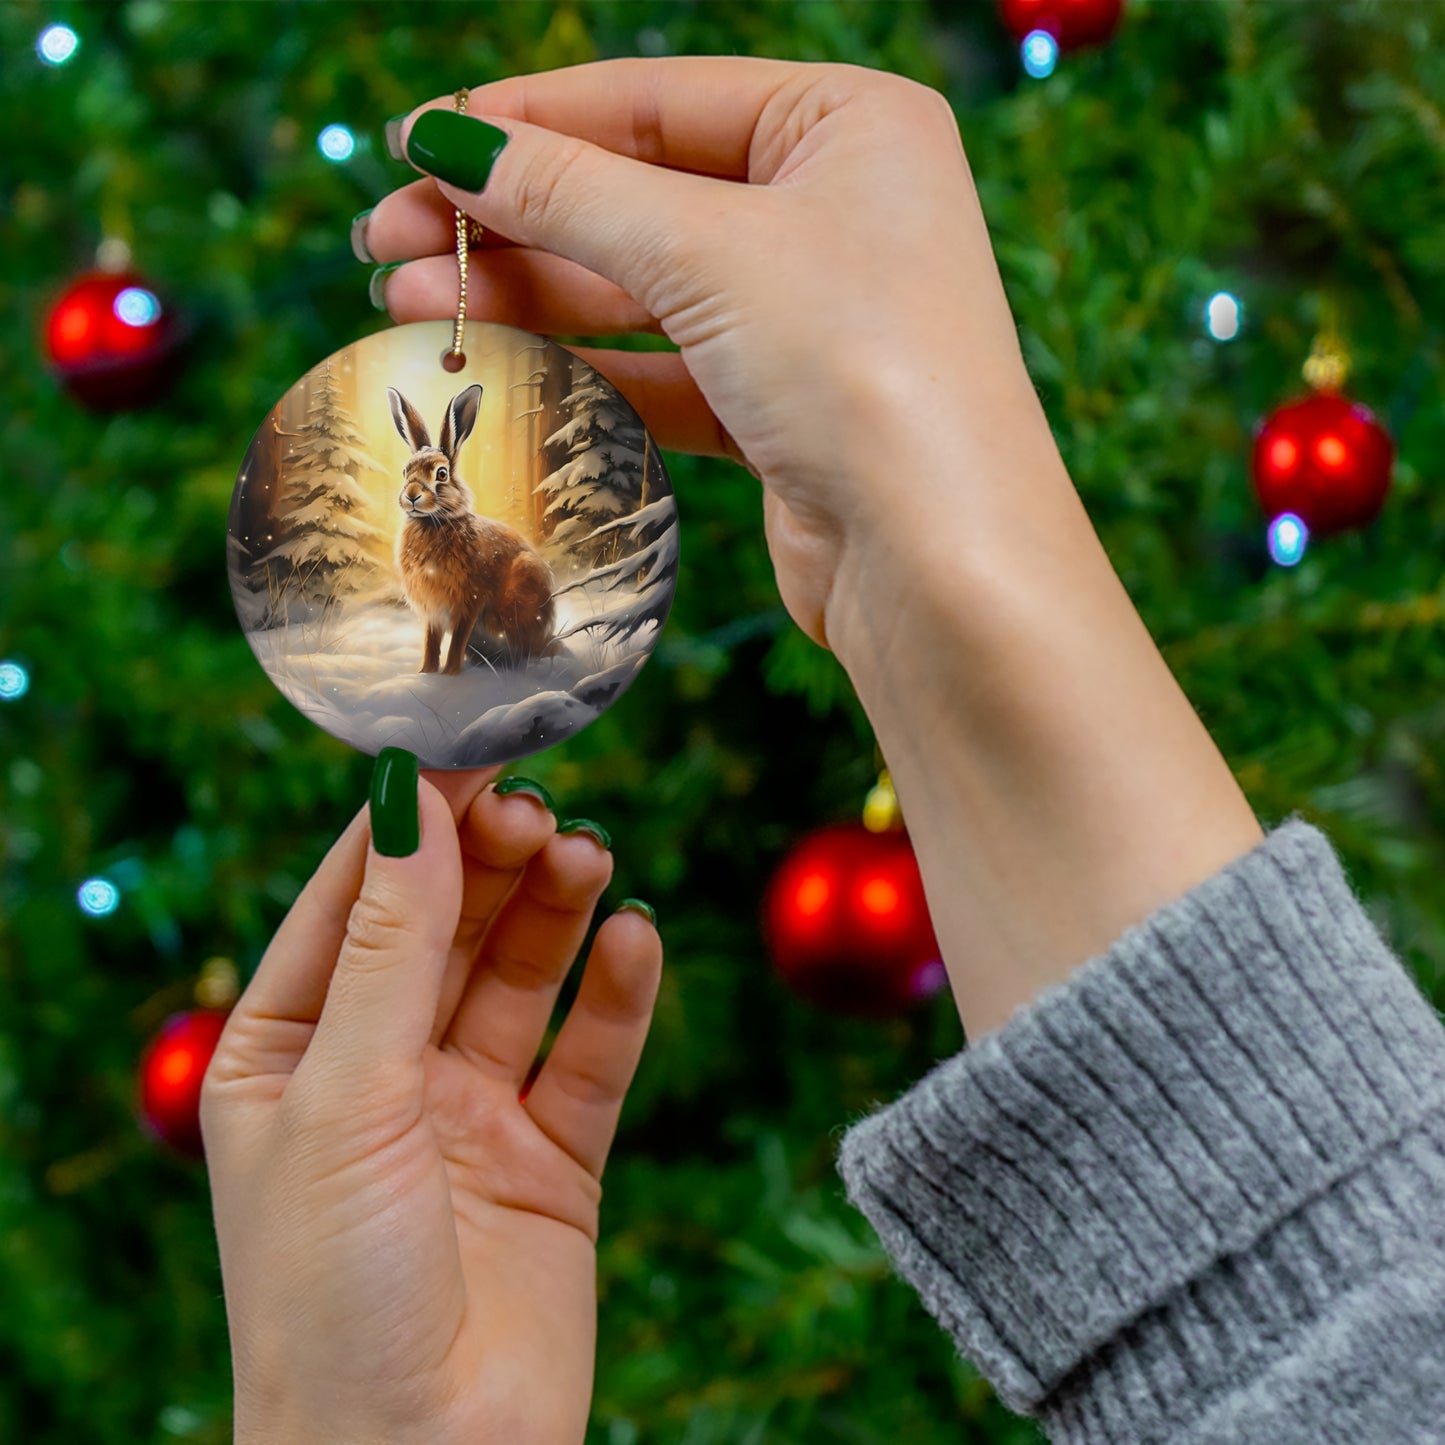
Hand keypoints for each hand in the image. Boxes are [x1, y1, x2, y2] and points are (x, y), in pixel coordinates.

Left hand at [201, 765, 660, 1444]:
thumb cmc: (331, 1295)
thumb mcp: (344, 1096)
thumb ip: (390, 946)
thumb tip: (408, 800)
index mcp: (289, 1053)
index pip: (353, 902)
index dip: (410, 824)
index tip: (469, 749)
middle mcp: (380, 1073)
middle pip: (447, 927)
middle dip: (491, 862)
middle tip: (541, 810)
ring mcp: (469, 1113)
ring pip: (522, 977)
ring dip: (556, 911)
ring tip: (590, 859)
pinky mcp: (552, 1158)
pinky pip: (591, 1055)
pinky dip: (617, 994)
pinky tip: (635, 939)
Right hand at [361, 56, 1053, 655]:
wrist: (938, 560)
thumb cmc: (861, 369)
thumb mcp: (707, 250)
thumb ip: (572, 192)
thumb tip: (451, 142)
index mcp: (847, 124)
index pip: (655, 100)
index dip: (526, 120)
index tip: (415, 142)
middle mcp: (835, 210)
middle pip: (638, 194)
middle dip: (509, 218)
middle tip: (386, 239)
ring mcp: (810, 314)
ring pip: (642, 288)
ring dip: (527, 295)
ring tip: (407, 303)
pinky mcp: (784, 407)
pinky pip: (664, 369)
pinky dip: (583, 367)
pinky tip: (495, 365)